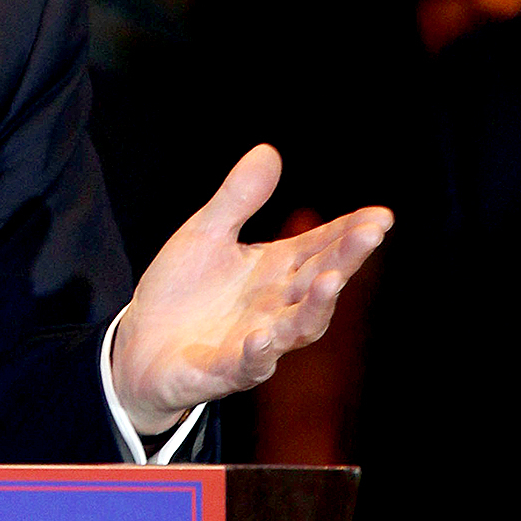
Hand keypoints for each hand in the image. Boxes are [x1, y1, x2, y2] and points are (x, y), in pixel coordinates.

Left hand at [111, 145, 391, 436]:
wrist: (139, 344)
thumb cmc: (181, 291)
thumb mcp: (204, 235)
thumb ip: (237, 200)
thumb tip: (268, 150)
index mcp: (274, 270)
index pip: (319, 247)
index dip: (349, 232)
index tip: (381, 215)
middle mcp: (275, 306)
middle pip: (318, 281)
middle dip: (345, 259)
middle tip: (370, 233)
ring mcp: (255, 340)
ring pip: (297, 327)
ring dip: (315, 306)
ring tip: (329, 280)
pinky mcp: (225, 370)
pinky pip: (248, 365)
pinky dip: (258, 353)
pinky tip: (262, 336)